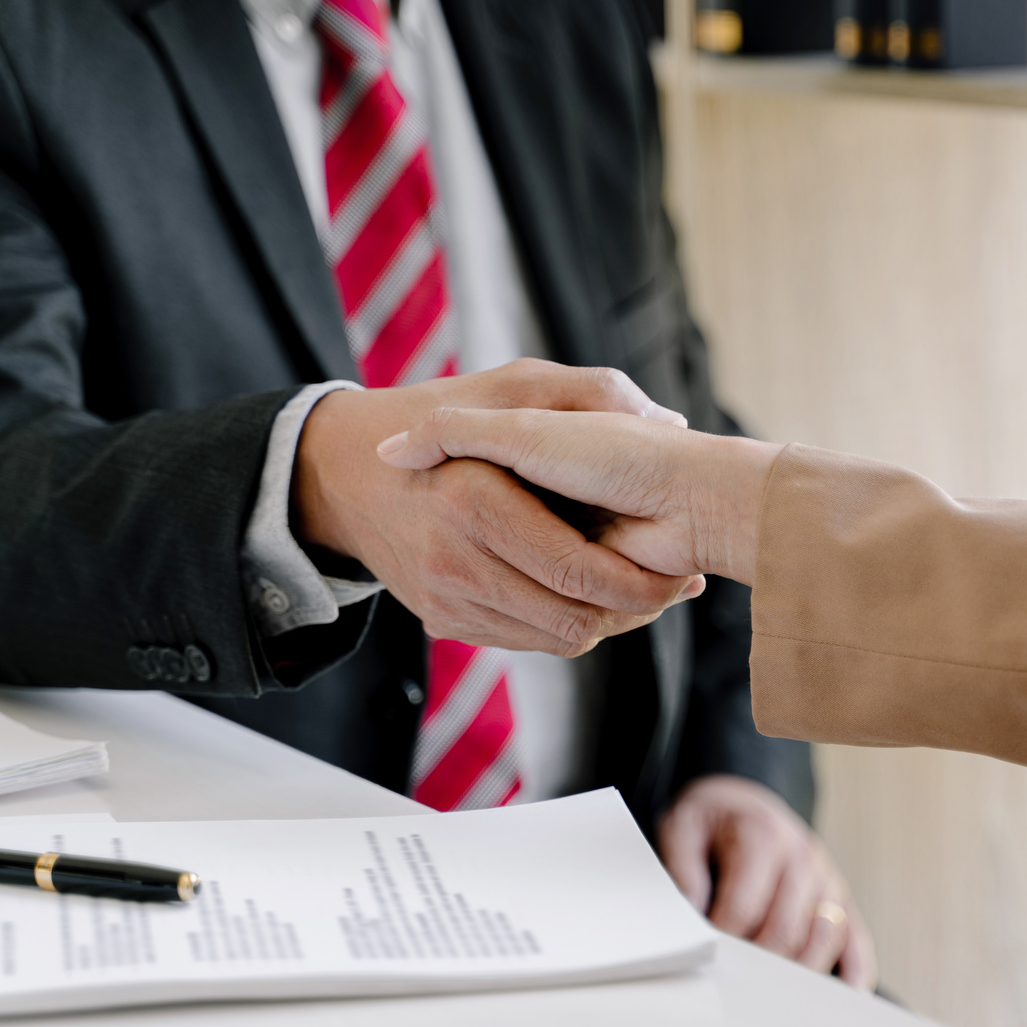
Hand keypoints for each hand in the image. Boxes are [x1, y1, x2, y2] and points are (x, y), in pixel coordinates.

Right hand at [295, 360, 704, 656]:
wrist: (347, 472)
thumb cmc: (442, 414)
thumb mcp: (513, 383)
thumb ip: (588, 390)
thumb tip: (666, 417)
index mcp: (475, 500)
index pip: (577, 570)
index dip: (638, 581)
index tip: (679, 574)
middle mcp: (454, 558)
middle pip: (573, 618)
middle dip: (631, 611)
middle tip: (670, 591)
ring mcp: (444, 597)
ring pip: (553, 639)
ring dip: (605, 623)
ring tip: (639, 592)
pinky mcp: (443, 622)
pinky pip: (524, 642)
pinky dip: (564, 625)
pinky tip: (588, 594)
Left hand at [658, 775, 876, 990]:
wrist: (745, 800)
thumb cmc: (713, 821)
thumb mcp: (683, 828)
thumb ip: (683, 871)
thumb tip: (692, 920)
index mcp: (763, 835)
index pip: (744, 909)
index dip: (721, 942)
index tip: (702, 960)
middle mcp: (802, 856)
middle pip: (786, 931)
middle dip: (756, 965)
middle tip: (729, 986)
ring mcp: (827, 878)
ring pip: (825, 939)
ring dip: (799, 974)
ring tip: (770, 999)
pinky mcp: (841, 898)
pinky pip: (858, 941)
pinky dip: (856, 974)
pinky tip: (844, 998)